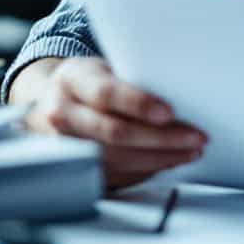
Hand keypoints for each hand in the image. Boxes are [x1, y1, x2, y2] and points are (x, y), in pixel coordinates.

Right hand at [22, 57, 207, 188]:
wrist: (48, 104)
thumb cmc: (86, 83)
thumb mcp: (101, 68)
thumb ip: (128, 79)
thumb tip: (179, 93)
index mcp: (71, 81)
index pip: (106, 94)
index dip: (138, 104)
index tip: (169, 112)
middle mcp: (62, 116)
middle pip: (115, 132)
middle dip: (161, 138)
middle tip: (195, 137)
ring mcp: (66, 147)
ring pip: (118, 159)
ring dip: (161, 158)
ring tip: (191, 151)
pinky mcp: (75, 170)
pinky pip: (117, 175)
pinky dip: (148, 169)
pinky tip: (170, 160)